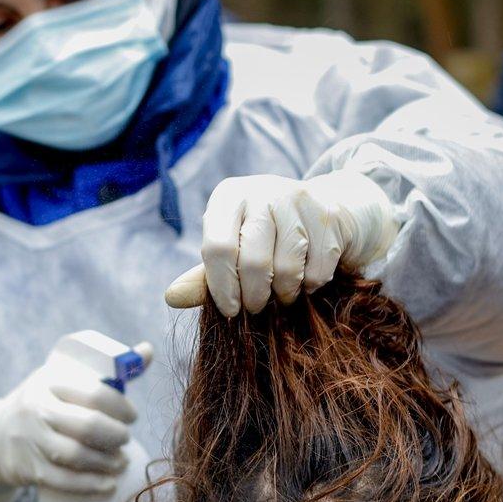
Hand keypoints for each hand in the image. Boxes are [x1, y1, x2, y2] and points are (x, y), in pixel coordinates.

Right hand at [0, 334, 151, 501]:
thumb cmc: (46, 402)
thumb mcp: (66, 378)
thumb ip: (109, 369)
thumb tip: (148, 351)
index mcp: (50, 380)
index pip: (95, 393)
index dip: (121, 408)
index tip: (131, 416)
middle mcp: (36, 407)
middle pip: (87, 426)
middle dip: (116, 436)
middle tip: (125, 439)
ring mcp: (30, 439)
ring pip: (76, 456)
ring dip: (106, 462)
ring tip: (121, 462)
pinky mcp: (27, 468)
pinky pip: (64, 481)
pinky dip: (90, 485)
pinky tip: (108, 483)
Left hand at [165, 171, 398, 314]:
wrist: (330, 213)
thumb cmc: (269, 237)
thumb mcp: (234, 249)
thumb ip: (205, 276)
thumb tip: (171, 297)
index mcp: (229, 197)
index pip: (217, 247)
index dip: (222, 287)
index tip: (229, 311)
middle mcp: (261, 190)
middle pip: (253, 261)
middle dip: (254, 296)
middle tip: (256, 307)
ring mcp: (297, 198)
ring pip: (287, 267)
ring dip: (284, 293)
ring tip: (282, 294)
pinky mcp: (327, 214)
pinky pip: (317, 269)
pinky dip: (311, 285)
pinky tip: (306, 280)